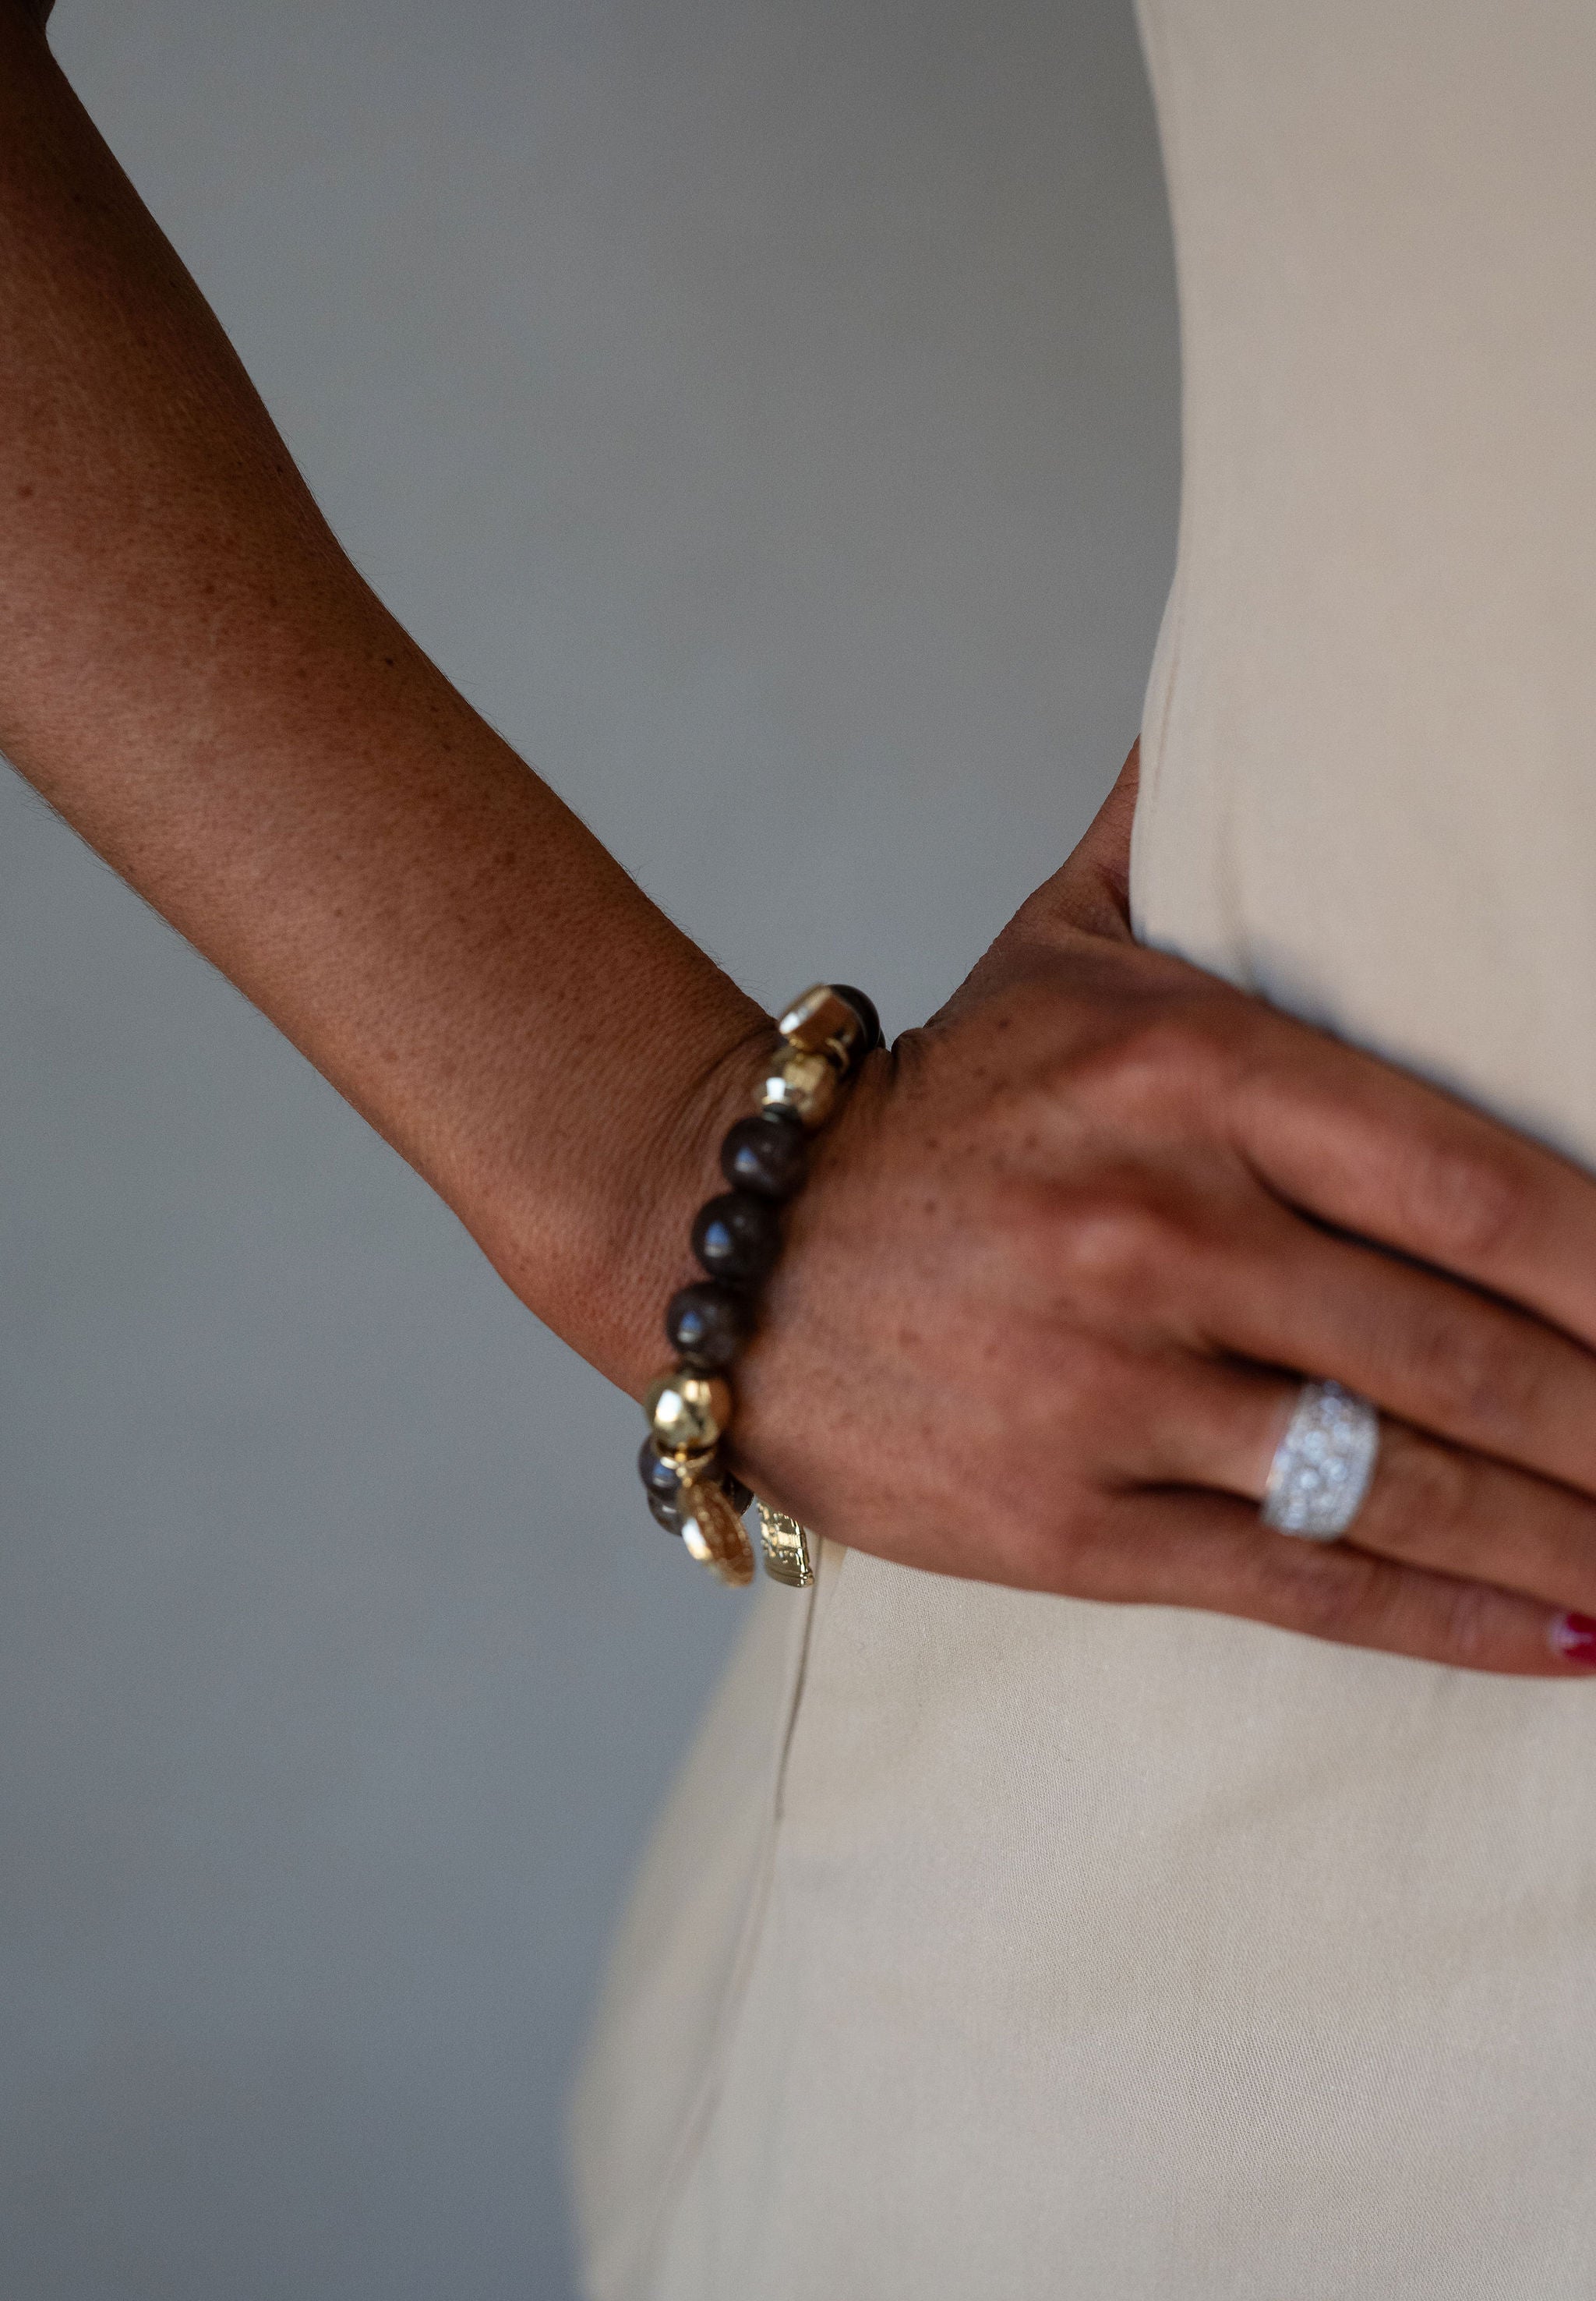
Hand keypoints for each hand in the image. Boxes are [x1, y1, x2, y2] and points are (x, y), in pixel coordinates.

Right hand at [733, 747, 1595, 1674]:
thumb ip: (1188, 820)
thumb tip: (1294, 641)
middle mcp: (1156, 1231)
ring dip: (1576, 1539)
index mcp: (1185, 1073)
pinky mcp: (1062, 1521)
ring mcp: (1108, 1388)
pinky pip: (1296, 1582)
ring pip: (1401, 1483)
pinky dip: (1446, 1623)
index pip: (1470, 1180)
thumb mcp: (1061, 938)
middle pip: (1465, 1351)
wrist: (719, 1242)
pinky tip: (1562, 1644)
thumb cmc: (941, 1101)